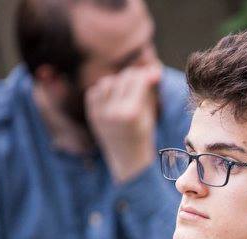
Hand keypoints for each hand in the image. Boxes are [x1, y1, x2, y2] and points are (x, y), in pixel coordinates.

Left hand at [86, 63, 161, 182]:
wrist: (127, 161)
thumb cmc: (144, 137)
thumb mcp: (150, 114)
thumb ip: (149, 91)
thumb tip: (154, 68)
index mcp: (131, 113)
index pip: (138, 80)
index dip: (147, 74)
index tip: (155, 74)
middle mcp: (113, 111)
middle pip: (123, 79)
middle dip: (135, 77)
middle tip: (143, 82)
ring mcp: (99, 113)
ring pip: (107, 82)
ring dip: (118, 83)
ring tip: (127, 93)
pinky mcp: (91, 114)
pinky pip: (95, 91)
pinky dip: (104, 91)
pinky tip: (113, 99)